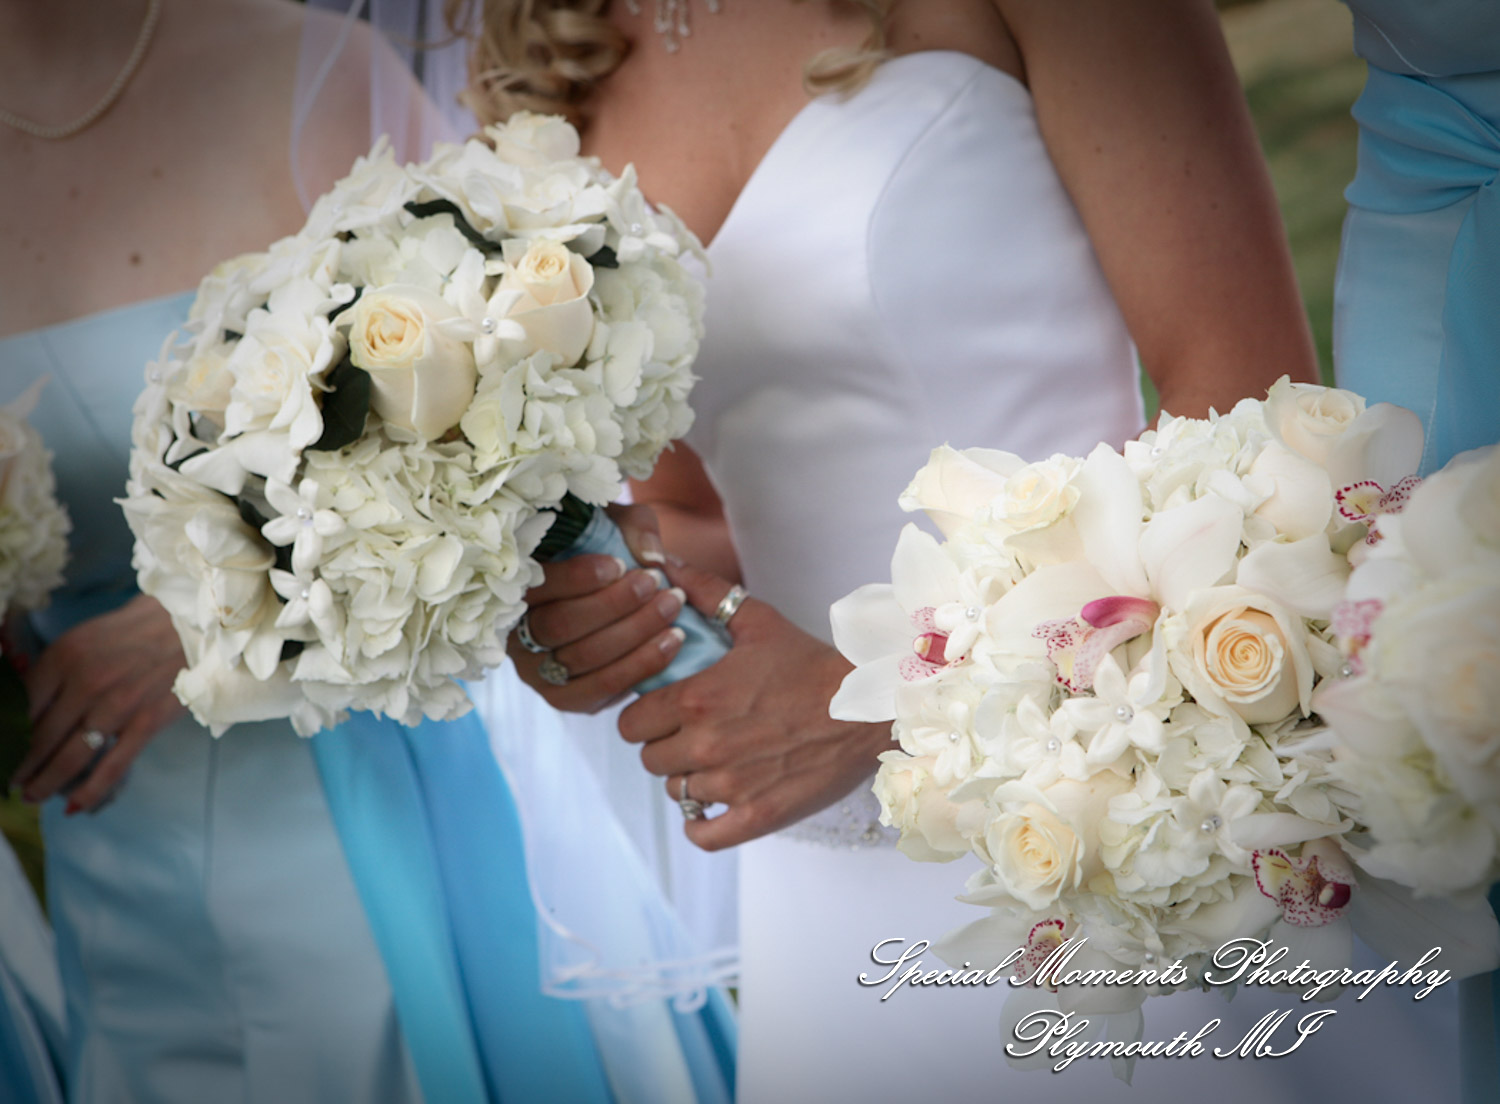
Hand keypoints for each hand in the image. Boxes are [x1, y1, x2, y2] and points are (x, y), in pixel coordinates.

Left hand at [13, 594, 187, 811]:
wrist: (188, 624)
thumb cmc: (132, 632)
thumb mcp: (82, 640)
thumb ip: (54, 673)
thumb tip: (28, 712)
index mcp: (63, 656)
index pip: (23, 709)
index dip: (11, 737)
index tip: (8, 753)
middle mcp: (86, 681)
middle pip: (42, 738)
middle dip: (24, 768)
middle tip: (17, 783)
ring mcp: (117, 705)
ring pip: (71, 758)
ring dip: (47, 783)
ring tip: (35, 796)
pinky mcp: (146, 722)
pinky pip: (112, 767)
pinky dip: (91, 791)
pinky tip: (74, 805)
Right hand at [508, 503, 687, 711]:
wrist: (611, 600)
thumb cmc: (606, 553)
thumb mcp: (616, 525)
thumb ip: (634, 527)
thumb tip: (651, 557)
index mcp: (514, 588)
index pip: (535, 586)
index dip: (577, 578)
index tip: (619, 564)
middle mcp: (515, 634)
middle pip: (560, 625)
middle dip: (613, 604)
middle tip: (654, 582)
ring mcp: (537, 672)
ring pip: (584, 657)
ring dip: (635, 631)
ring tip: (672, 606)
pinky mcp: (567, 697)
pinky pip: (602, 687)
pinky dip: (642, 664)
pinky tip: (672, 640)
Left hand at [619, 558, 894, 850]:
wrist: (868, 707)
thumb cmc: (812, 663)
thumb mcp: (757, 622)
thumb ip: (705, 594)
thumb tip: (663, 565)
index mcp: (697, 699)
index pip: (631, 723)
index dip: (644, 717)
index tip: (662, 713)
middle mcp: (706, 745)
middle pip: (650, 760)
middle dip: (665, 746)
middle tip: (690, 735)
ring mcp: (731, 785)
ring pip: (677, 792)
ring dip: (689, 779)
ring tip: (714, 762)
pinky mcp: (756, 816)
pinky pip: (703, 834)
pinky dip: (702, 823)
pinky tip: (715, 805)